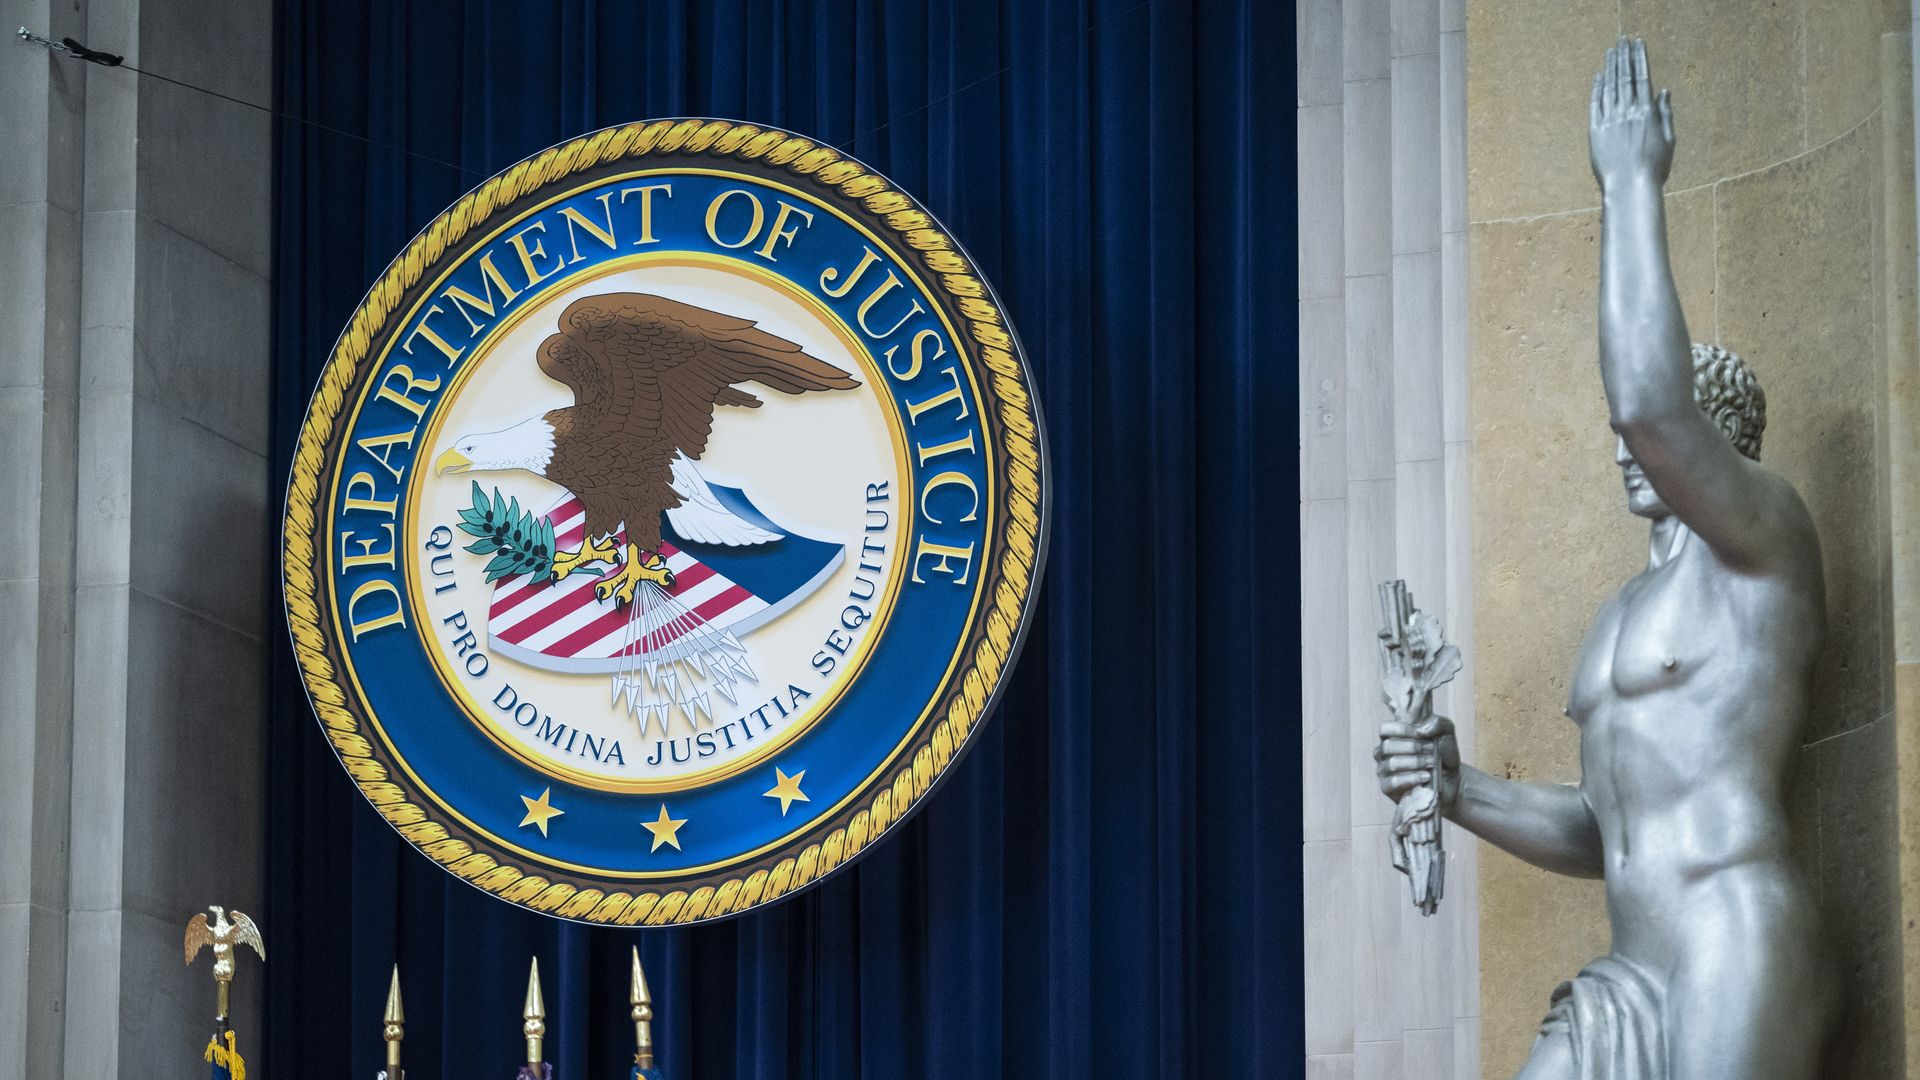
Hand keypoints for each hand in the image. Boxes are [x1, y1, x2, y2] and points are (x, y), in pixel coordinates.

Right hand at [1375, 714, 1460, 812]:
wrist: (1451, 782)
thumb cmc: (1444, 757)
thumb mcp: (1447, 734)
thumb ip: (1438, 723)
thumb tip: (1421, 730)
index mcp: (1393, 737)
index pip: (1385, 729)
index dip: (1402, 730)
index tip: (1421, 734)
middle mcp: (1384, 753)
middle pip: (1388, 745)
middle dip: (1413, 748)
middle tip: (1430, 751)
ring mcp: (1384, 771)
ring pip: (1392, 763)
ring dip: (1416, 762)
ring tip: (1431, 764)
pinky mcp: (1387, 788)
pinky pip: (1394, 781)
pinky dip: (1413, 778)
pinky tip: (1426, 777)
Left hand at [1589, 37, 1673, 190]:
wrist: (1630, 187)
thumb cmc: (1653, 167)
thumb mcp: (1668, 139)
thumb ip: (1665, 113)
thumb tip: (1664, 91)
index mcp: (1647, 112)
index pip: (1642, 76)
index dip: (1639, 58)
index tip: (1638, 44)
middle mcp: (1627, 112)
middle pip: (1624, 77)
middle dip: (1624, 56)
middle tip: (1622, 41)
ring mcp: (1610, 120)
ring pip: (1609, 87)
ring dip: (1609, 67)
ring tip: (1610, 52)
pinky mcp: (1595, 131)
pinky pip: (1595, 104)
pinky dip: (1597, 88)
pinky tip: (1598, 76)